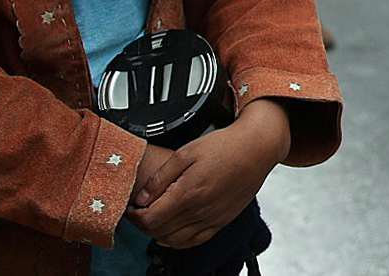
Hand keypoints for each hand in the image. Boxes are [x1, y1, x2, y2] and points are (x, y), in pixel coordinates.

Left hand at [126, 98, 290, 249]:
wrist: (256, 148)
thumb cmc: (225, 146)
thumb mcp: (186, 152)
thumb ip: (161, 177)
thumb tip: (141, 198)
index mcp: (189, 193)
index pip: (150, 219)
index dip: (134, 216)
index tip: (131, 207)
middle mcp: (200, 211)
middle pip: (159, 232)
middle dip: (143, 224)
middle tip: (138, 212)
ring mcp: (212, 219)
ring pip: (174, 241)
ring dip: (158, 234)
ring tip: (154, 219)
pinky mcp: (221, 222)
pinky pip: (194, 242)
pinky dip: (177, 242)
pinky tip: (172, 232)